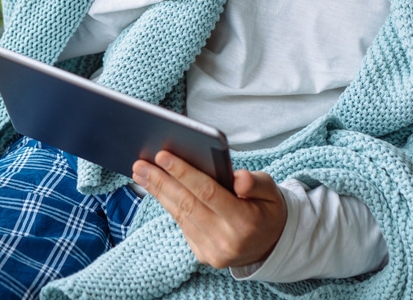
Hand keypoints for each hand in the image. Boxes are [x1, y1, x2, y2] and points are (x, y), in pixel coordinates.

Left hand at [133, 151, 287, 269]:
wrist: (271, 244)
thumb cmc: (267, 209)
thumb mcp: (271, 191)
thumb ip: (255, 182)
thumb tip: (238, 179)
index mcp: (245, 221)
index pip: (208, 193)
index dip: (184, 173)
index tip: (163, 155)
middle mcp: (227, 240)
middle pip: (186, 204)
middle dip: (161, 181)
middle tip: (140, 163)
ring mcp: (213, 252)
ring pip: (179, 215)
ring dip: (158, 192)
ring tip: (141, 172)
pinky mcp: (203, 256)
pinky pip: (182, 225)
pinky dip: (168, 204)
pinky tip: (156, 188)